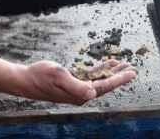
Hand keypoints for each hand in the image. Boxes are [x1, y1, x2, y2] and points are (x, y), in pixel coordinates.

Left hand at [2, 0, 58, 16]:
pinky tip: (36, 13)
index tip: (58, 5)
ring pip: (41, 7)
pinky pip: (32, 9)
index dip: (56, 0)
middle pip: (48, 2)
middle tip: (51, 10)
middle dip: (51, 8)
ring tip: (44, 12)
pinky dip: (35, 12)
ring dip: (44, 11)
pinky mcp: (25, 3)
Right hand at [21, 60, 136, 104]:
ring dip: (111, 72)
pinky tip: (106, 65)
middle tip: (132, 68)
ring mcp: (78, 88)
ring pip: (99, 79)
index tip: (132, 73)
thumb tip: (92, 93)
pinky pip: (91, 76)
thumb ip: (75, 86)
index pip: (104, 86)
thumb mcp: (57, 77)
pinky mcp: (74, 83)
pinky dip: (100, 70)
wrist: (27, 80)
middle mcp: (81, 93)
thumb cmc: (40, 77)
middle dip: (120, 76)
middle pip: (105, 84)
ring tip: (122, 65)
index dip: (119, 79)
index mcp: (79, 93)